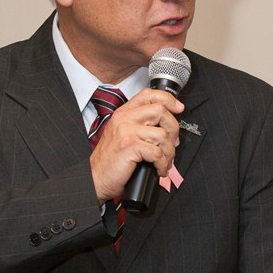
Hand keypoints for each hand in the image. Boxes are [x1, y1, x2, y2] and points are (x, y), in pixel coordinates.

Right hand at [90, 87, 183, 203]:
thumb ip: (139, 126)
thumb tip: (165, 127)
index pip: (149, 95)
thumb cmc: (110, 161)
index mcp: (123, 114)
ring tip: (165, 162)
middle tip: (172, 144)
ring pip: (162, 134)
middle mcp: (124, 119)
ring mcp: (126, 131)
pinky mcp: (130, 146)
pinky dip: (163, 164)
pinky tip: (159, 169)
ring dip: (169, 152)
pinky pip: (157, 152)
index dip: (168, 99)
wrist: (95, 178)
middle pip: (161, 111)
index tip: (178, 108)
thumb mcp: (122, 136)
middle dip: (174, 129)